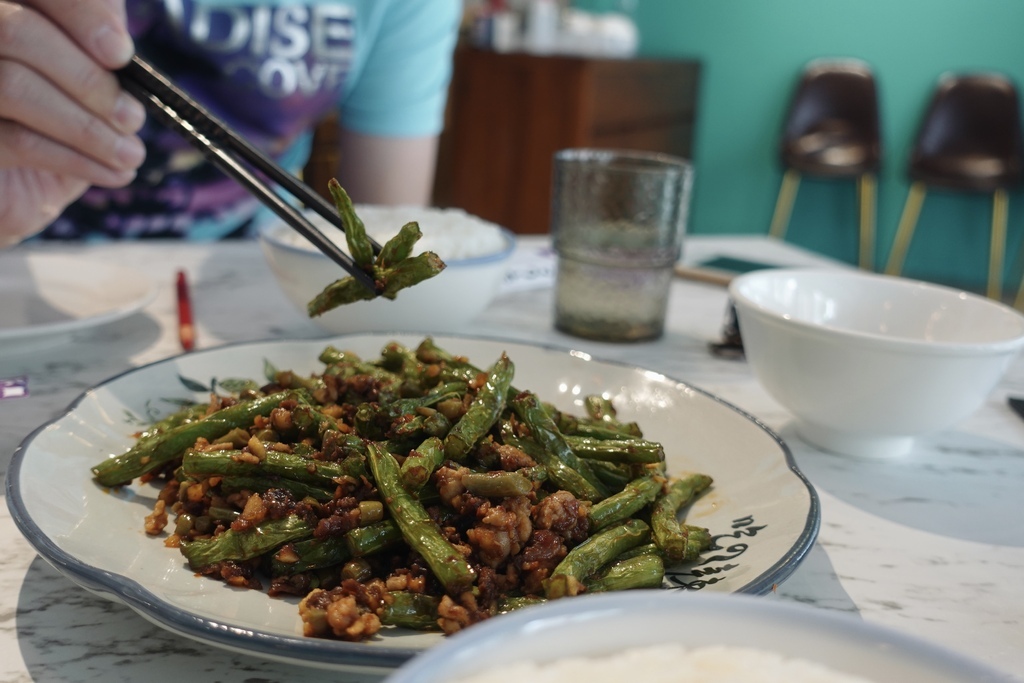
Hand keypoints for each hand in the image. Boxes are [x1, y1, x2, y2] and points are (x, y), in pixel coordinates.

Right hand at [0, 0, 142, 245]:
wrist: (18, 191)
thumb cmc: (57, 128)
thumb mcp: (84, 83)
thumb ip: (95, 48)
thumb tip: (116, 37)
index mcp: (9, 12)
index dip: (81, 13)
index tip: (120, 54)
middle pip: (17, 31)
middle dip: (87, 79)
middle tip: (132, 116)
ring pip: (13, 84)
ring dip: (87, 126)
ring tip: (131, 153)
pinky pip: (16, 140)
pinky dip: (77, 159)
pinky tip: (114, 172)